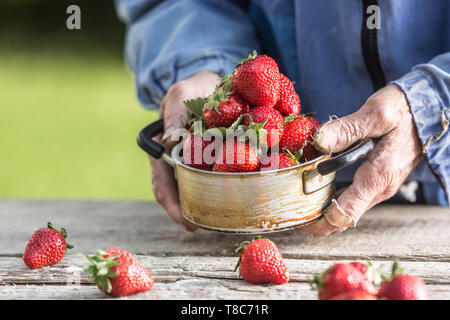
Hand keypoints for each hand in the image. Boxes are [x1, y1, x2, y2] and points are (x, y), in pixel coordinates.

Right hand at [150, 71, 218, 230]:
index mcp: (162, 150)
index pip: (162, 185)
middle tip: (208, 227)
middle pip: (180, 194)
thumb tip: (171, 139)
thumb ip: (174, 114)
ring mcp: (195, 162)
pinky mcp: (213, 159)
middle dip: (191, 213)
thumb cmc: (191, 88)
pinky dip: (224, 185)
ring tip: (223, 219)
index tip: (186, 223)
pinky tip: (236, 192)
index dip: (172, 206)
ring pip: (198, 188)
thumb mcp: (179, 94)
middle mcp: (177, 161)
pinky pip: (217, 175)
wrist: (208, 84)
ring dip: (207, 203)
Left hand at [298, 85, 423, 235]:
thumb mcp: (377, 113)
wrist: (427, 111)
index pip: (345, 215)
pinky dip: (330, 201)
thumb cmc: (405, 111)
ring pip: (346, 212)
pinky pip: (351, 201)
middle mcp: (379, 189)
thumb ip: (348, 129)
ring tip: (294, 201)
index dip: (318, 223)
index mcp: (378, 176)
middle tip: (286, 209)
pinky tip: (314, 190)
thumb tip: (319, 142)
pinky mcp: (375, 183)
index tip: (295, 217)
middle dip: (313, 220)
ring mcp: (378, 188)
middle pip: (342, 219)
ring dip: (320, 212)